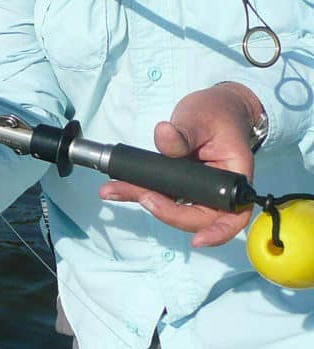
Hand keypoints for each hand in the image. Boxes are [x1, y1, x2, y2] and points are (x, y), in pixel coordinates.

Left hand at [99, 83, 259, 246]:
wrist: (212, 107)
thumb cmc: (215, 113)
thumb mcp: (200, 118)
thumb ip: (183, 132)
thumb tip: (164, 136)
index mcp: (234, 178)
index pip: (232, 216)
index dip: (217, 232)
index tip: (197, 241)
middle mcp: (218, 191)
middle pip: (196, 217)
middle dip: (165, 211)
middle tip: (137, 194)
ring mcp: (196, 190)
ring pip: (173, 207)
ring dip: (144, 200)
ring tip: (114, 190)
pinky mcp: (178, 185)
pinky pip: (161, 194)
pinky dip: (139, 190)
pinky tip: (118, 186)